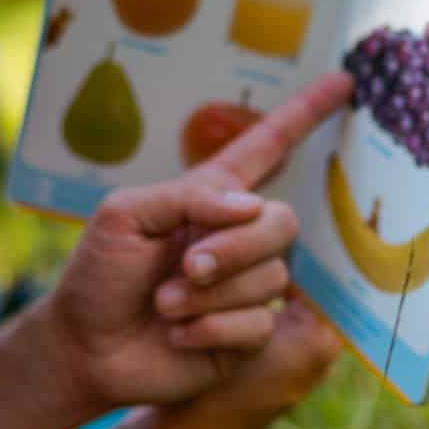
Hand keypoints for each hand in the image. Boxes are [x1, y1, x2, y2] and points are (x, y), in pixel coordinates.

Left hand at [43, 71, 352, 408]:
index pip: (267, 147)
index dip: (305, 114)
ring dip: (210, 295)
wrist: (85, 348)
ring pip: (270, 277)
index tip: (343, 81)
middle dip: (236, 246)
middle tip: (187, 266)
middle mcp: (236, 237)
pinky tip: (179, 335)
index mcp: (210, 196)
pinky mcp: (246, 334)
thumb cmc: (98, 274)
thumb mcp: (124, 215)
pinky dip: (212, 328)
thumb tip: (251, 206)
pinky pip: (258, 323)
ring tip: (164, 305)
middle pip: (281, 222)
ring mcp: (245, 285)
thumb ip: (187, 198)